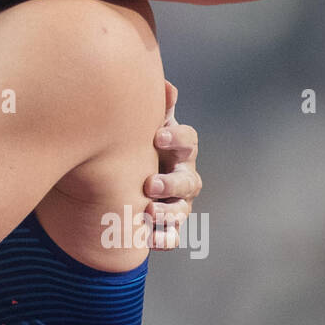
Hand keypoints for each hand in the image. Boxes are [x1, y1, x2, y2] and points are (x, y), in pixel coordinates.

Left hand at [143, 80, 200, 249]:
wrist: (135, 176)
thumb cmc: (145, 146)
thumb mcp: (149, 126)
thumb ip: (159, 109)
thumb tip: (166, 85)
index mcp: (181, 150)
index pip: (189, 142)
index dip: (177, 138)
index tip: (158, 136)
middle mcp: (185, 177)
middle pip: (189, 182)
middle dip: (171, 184)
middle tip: (151, 185)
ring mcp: (179, 203)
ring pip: (182, 211)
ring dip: (168, 213)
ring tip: (149, 212)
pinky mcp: (169, 225)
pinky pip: (172, 236)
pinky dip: (163, 239)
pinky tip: (149, 240)